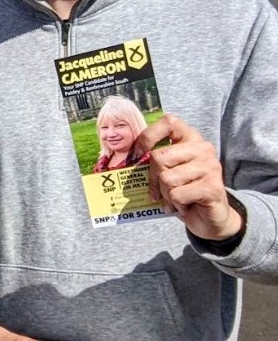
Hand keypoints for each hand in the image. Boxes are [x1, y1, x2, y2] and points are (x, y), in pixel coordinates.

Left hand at [136, 114, 243, 240]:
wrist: (207, 217)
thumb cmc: (182, 191)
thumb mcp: (166, 171)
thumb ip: (153, 161)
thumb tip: (127, 158)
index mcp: (190, 138)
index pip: (169, 122)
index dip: (148, 136)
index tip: (137, 153)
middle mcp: (203, 148)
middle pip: (159, 157)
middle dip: (153, 178)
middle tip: (159, 191)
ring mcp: (210, 166)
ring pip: (166, 179)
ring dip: (165, 194)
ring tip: (175, 198)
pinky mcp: (213, 187)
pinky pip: (177, 195)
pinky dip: (175, 204)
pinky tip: (185, 205)